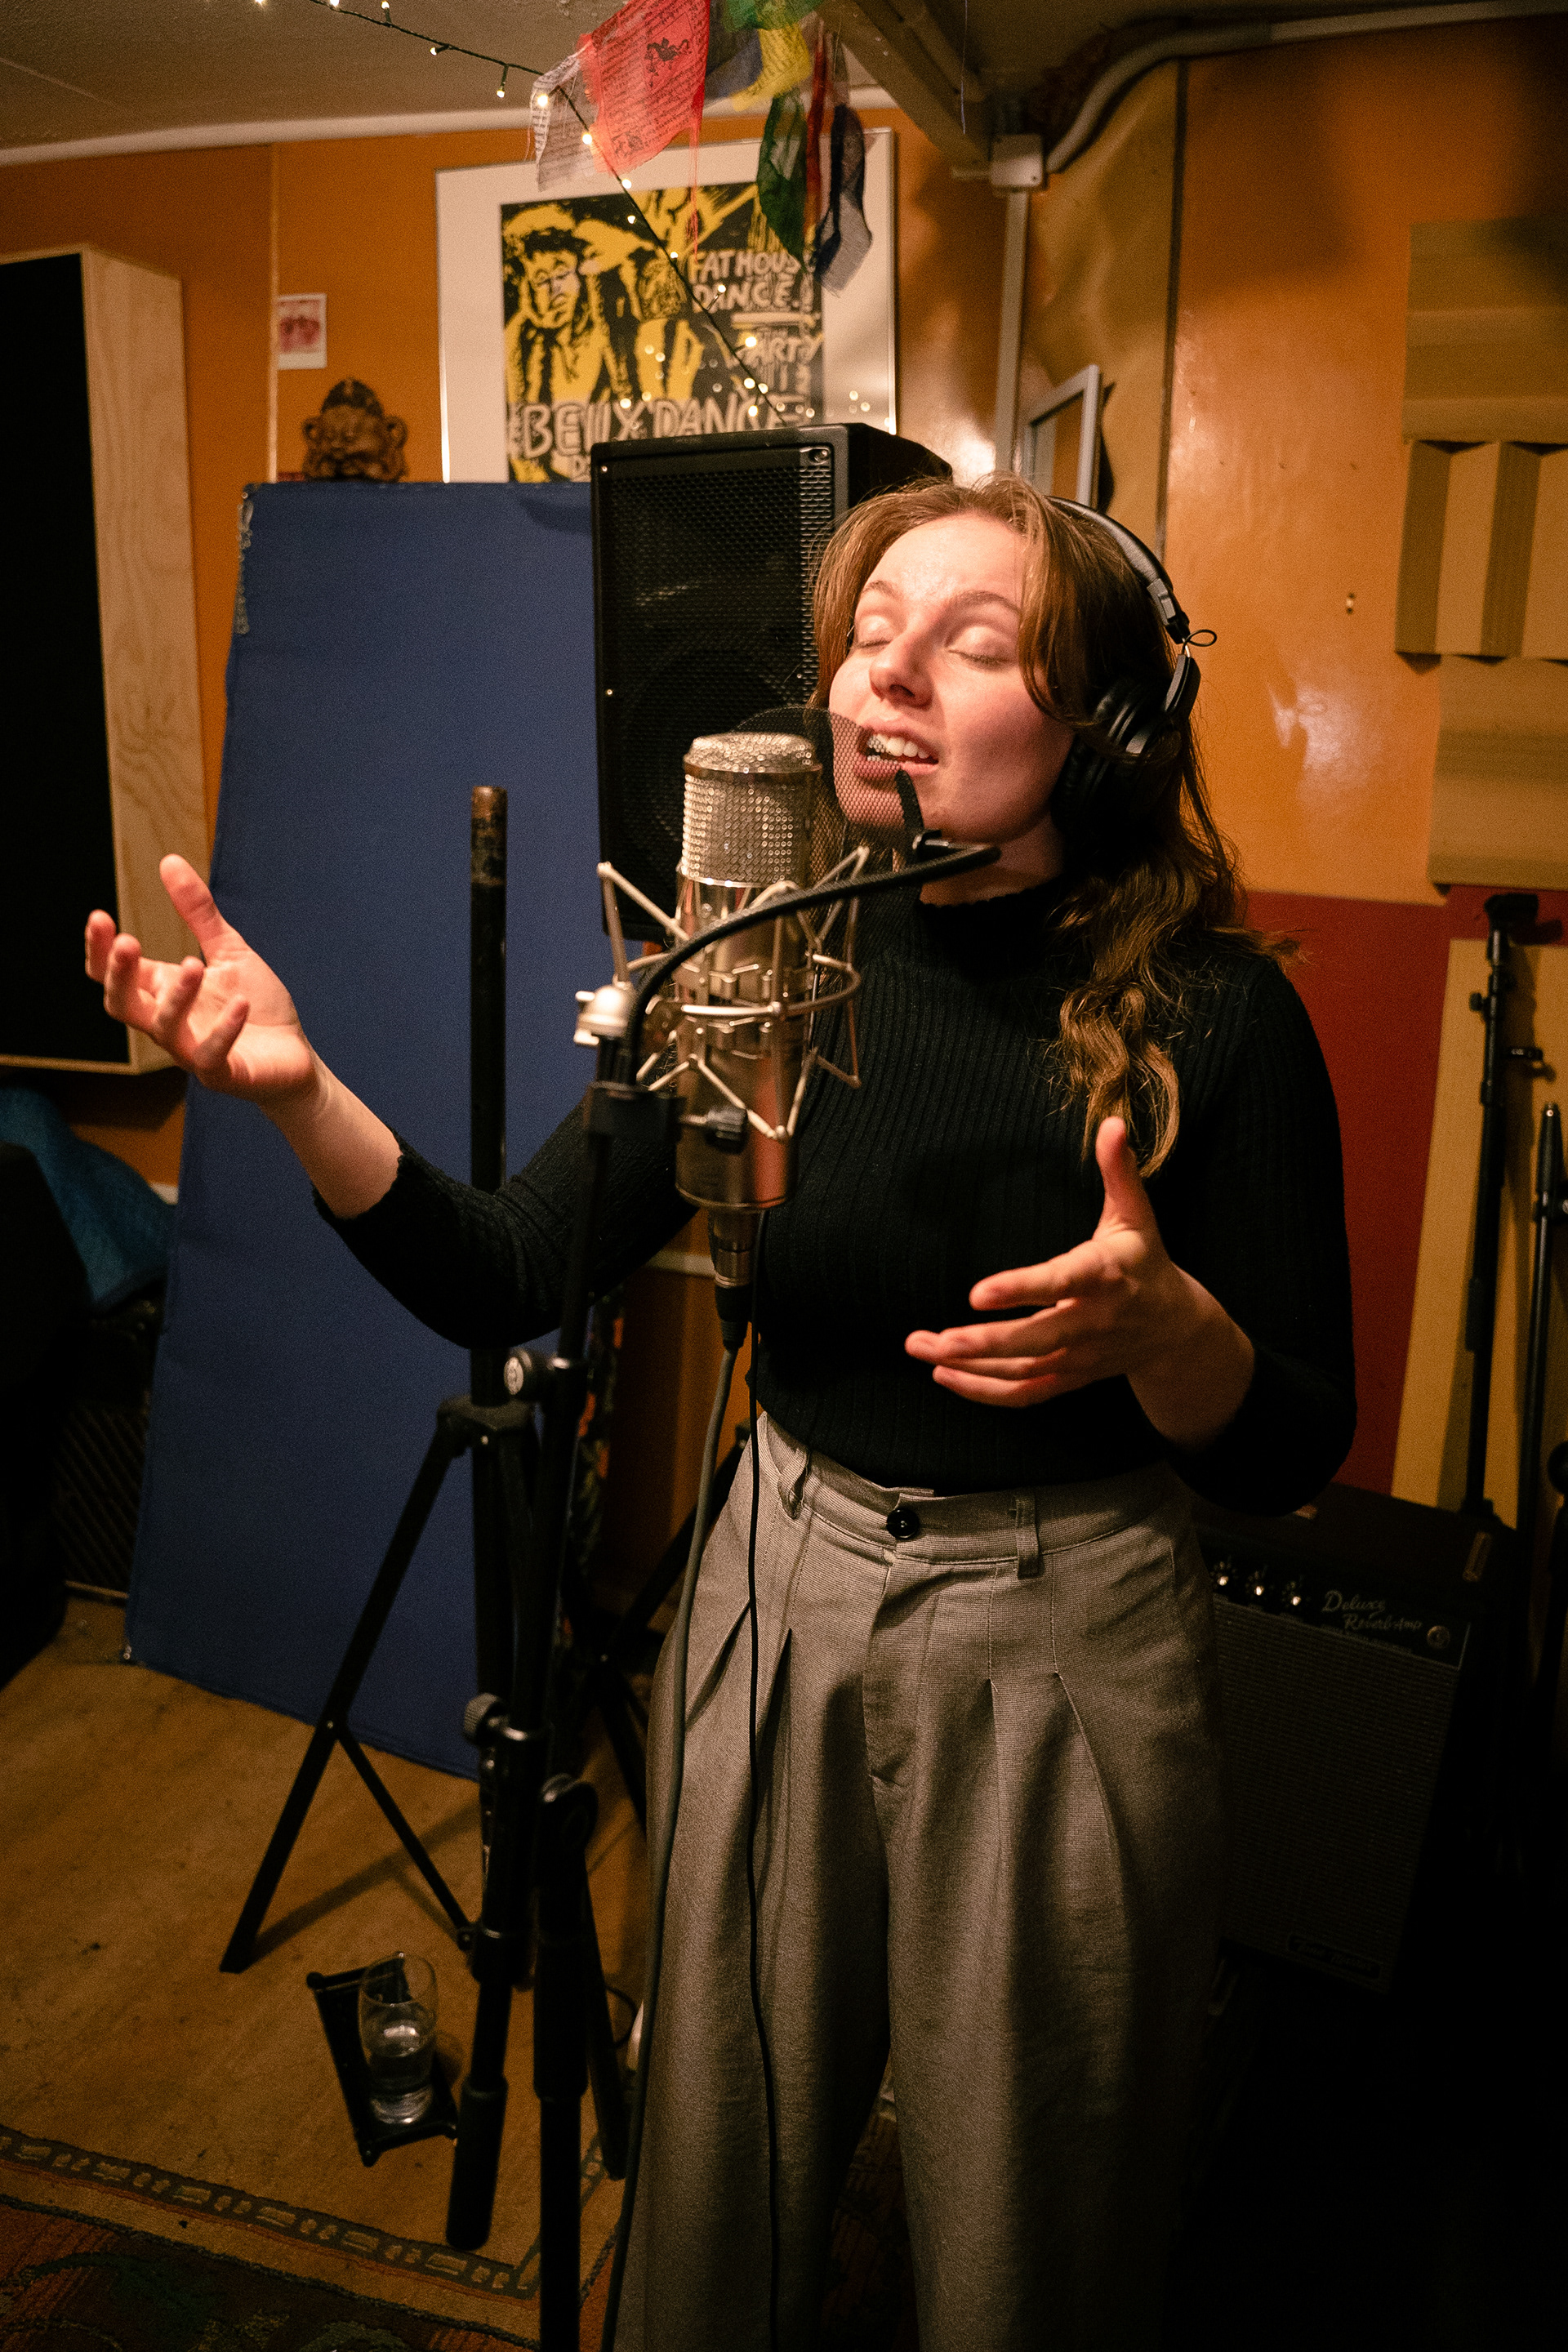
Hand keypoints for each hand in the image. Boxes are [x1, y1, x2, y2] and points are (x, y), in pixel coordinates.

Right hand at [85, 855, 317, 1105]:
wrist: (295, 1057)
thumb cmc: (257, 1005)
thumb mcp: (229, 952)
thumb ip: (199, 914)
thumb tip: (169, 860)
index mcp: (162, 991)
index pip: (114, 974)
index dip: (99, 951)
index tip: (99, 916)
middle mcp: (168, 1022)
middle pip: (121, 1004)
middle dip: (119, 975)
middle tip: (127, 941)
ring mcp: (192, 1051)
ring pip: (164, 1029)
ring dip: (176, 997)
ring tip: (195, 964)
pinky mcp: (223, 1074)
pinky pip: (211, 1055)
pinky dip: (224, 1030)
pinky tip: (240, 1004)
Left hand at [904, 1117, 1253, 1445]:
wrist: (1177, 1330)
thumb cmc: (1145, 1261)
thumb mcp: (1136, 1215)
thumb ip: (1119, 1171)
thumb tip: (1111, 1122)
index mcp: (1105, 1276)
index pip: (1060, 1282)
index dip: (1021, 1289)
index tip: (978, 1292)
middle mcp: (1092, 1321)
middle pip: (1034, 1340)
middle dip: (982, 1343)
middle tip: (933, 1339)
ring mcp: (1080, 1356)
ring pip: (1022, 1371)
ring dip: (969, 1366)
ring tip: (921, 1347)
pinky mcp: (1071, 1377)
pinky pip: (1025, 1393)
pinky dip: (984, 1392)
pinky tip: (944, 1375)